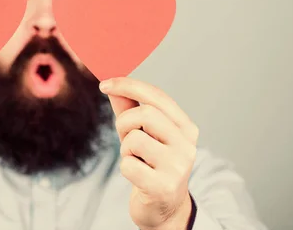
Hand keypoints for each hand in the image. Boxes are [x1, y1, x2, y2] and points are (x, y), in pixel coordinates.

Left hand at [99, 77, 198, 229]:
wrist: (164, 209)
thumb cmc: (151, 164)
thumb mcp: (141, 133)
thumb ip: (128, 108)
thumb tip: (111, 84)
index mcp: (185, 127)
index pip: (157, 96)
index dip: (128, 85)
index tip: (105, 84)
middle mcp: (187, 144)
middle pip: (145, 114)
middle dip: (125, 122)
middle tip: (125, 137)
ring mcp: (178, 167)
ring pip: (135, 139)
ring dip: (125, 149)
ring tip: (136, 159)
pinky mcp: (163, 187)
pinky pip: (128, 165)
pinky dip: (126, 168)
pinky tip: (138, 176)